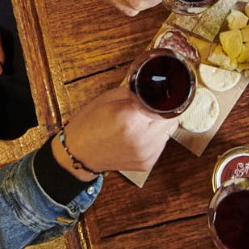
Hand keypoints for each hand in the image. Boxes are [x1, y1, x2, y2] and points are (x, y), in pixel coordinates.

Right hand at [55, 82, 180, 176]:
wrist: (77, 154)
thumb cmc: (88, 125)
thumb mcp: (108, 99)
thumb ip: (134, 91)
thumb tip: (153, 85)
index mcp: (129, 120)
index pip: (165, 104)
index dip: (167, 96)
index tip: (166, 91)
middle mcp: (141, 139)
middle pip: (171, 118)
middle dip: (164, 108)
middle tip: (151, 104)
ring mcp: (145, 154)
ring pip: (169, 131)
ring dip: (161, 123)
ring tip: (142, 120)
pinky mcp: (147, 163)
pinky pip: (161, 143)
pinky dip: (155, 136)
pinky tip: (140, 133)